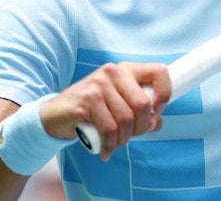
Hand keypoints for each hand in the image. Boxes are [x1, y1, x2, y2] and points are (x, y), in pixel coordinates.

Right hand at [39, 62, 170, 160]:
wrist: (55, 115)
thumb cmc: (92, 110)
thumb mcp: (118, 106)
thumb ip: (140, 112)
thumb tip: (157, 122)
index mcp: (126, 70)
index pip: (159, 72)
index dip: (165, 93)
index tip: (156, 111)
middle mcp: (113, 72)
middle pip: (142, 104)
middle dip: (140, 128)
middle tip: (129, 137)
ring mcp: (99, 84)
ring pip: (126, 119)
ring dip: (123, 140)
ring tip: (114, 144)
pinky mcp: (86, 100)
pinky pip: (108, 128)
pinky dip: (109, 144)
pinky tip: (105, 150)